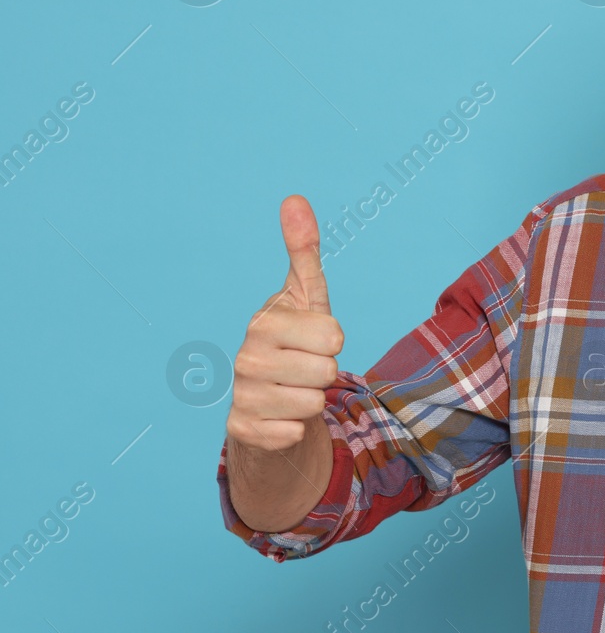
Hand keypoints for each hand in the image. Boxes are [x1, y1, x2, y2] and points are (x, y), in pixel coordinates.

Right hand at [225, 195, 342, 452]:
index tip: (316, 338)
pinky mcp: (242, 430)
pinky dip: (297, 429)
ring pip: (313, 403)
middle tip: (307, 367)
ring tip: (295, 389)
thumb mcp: (306, 296)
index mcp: (264, 322)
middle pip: (326, 372)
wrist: (268, 398)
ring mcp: (241, 395)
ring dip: (313, 401)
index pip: (333, 335)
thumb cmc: (295, 340)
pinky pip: (295, 433)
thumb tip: (294, 198)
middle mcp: (245, 358)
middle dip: (326, 373)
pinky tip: (281, 416)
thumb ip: (303, 251)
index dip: (334, 340)